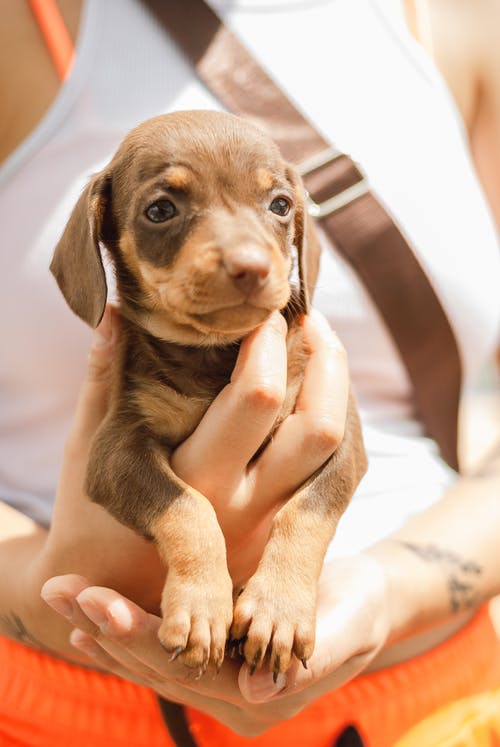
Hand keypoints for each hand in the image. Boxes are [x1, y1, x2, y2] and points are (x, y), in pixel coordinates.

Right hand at [35, 307, 348, 660]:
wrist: (110, 596)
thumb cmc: (88, 517)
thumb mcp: (87, 448)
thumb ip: (102, 381)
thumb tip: (118, 313)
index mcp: (191, 477)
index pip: (255, 398)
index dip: (266, 344)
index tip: (261, 309)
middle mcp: (242, 507)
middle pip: (318, 428)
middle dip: (323, 357)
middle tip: (305, 317)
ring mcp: (268, 527)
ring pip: (336, 454)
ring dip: (337, 390)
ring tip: (319, 343)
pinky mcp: (280, 537)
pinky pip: (328, 475)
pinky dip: (330, 424)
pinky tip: (313, 389)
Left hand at [41, 553, 389, 734]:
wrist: (365, 599)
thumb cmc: (362, 607)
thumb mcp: (350, 627)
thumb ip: (312, 661)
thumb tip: (254, 696)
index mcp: (262, 699)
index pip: (190, 672)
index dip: (142, 638)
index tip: (98, 605)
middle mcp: (233, 699)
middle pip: (160, 667)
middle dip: (108, 628)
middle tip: (62, 590)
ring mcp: (221, 681)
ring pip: (153, 660)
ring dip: (104, 627)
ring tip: (63, 596)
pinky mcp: (215, 658)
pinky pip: (164, 651)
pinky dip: (126, 633)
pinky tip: (91, 619)